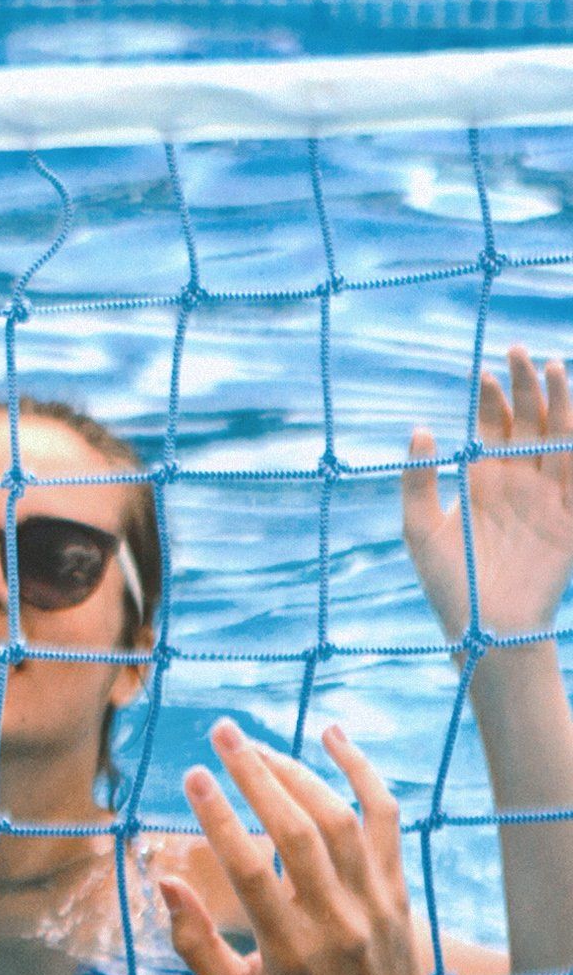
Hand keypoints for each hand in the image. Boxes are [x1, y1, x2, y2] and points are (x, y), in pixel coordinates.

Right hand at [157, 720, 455, 974]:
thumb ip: (194, 944)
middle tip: (222, 734)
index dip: (219, 819)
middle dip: (256, 774)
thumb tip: (163, 882)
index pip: (250, 871)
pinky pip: (385, 819)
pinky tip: (333, 736)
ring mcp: (373, 901)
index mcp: (290, 950)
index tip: (192, 776)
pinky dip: (363, 773)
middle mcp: (336, 920)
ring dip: (296, 772)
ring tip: (256, 746)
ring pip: (338, 819)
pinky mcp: (397, 889)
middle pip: (296, 831)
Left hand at [403, 345, 572, 645]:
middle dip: (526, 386)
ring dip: (558, 402)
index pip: (492, 427)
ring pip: (559, 437)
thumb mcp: (418, 527)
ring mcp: (548, 497)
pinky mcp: (571, 517)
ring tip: (551, 365)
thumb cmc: (448, 582)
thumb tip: (420, 429)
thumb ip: (417, 480)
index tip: (485, 372)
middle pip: (528, 422)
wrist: (485, 624)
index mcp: (484, 481)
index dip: (492, 399)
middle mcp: (518, 483)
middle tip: (519, 350)